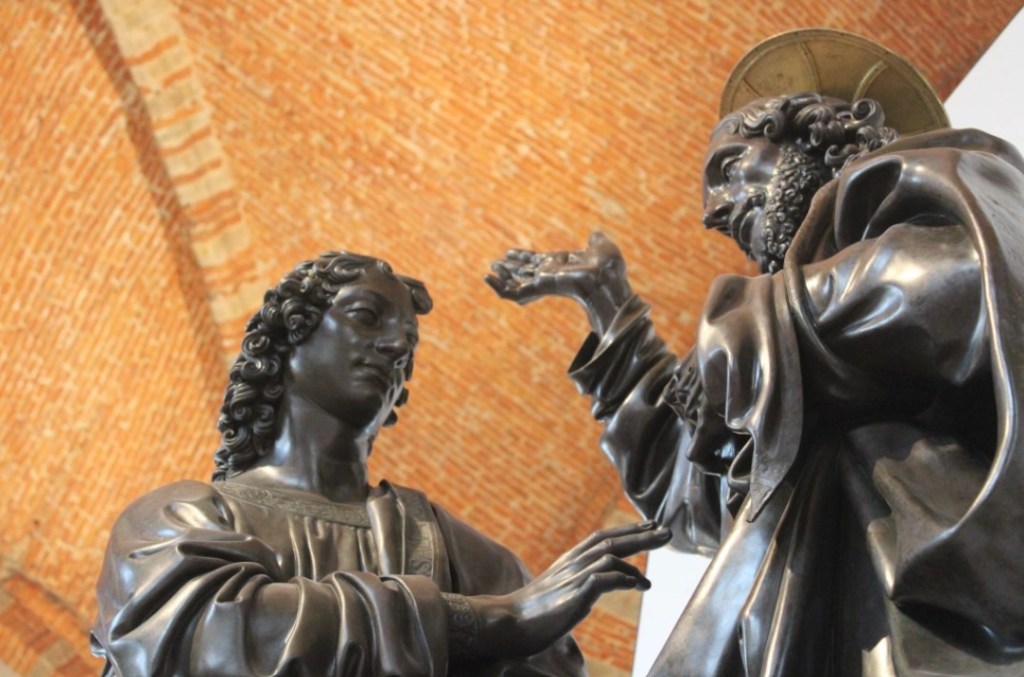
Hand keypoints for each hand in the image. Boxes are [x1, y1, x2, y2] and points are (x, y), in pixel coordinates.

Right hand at [469, 521, 670, 657]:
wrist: (507, 623)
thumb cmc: (533, 611)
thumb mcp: (561, 589)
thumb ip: (582, 581)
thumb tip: (603, 581)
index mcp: (571, 559)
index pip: (604, 537)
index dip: (629, 530)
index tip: (652, 525)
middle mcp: (574, 563)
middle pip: (612, 541)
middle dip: (642, 536)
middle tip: (667, 532)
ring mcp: (573, 578)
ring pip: (610, 556)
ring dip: (635, 563)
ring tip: (650, 581)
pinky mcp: (573, 597)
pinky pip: (601, 581)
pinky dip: (620, 579)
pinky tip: (635, 585)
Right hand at [485, 232, 632, 335]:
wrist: (608, 279)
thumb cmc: (609, 268)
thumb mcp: (601, 247)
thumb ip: (596, 241)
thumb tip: (596, 234)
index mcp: (561, 265)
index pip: (537, 261)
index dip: (523, 257)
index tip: (510, 252)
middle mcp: (550, 275)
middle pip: (524, 272)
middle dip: (510, 268)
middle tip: (495, 263)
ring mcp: (544, 282)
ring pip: (517, 284)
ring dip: (502, 278)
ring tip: (489, 271)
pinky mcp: (539, 288)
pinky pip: (514, 293)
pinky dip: (499, 288)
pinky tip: (488, 279)